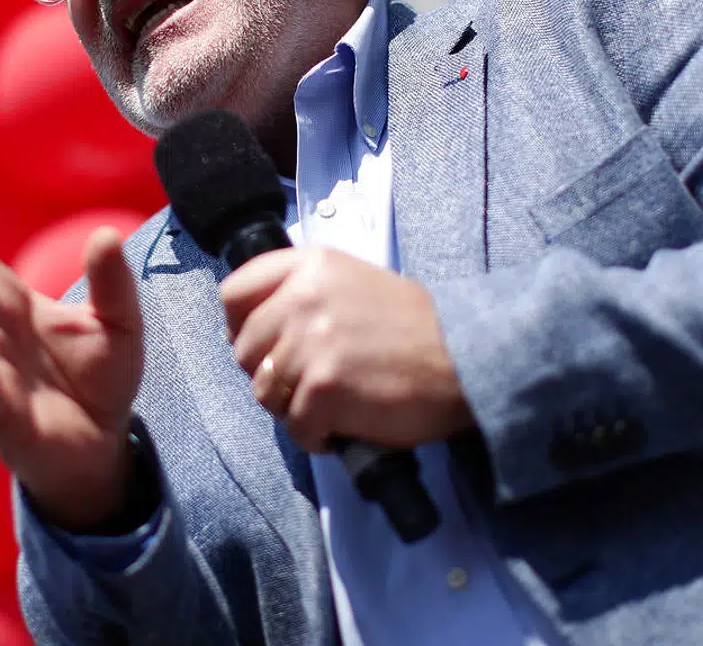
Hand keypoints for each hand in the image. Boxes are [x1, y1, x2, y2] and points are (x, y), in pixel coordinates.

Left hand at [221, 246, 472, 452]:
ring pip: (265, 391)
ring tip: (329, 405)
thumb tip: (252, 330)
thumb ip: (302, 294)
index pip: (234, 293)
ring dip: (292, 408)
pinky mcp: (323, 387)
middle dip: (271, 374)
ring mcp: (311, 343)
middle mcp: (303, 297)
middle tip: (308, 383)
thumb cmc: (414, 328)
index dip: (238, 326)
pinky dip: (316, 436)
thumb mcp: (353, 283)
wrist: (467, 359)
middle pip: (245, 350)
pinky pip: (294, 426)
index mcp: (309, 266)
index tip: (258, 344)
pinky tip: (342, 428)